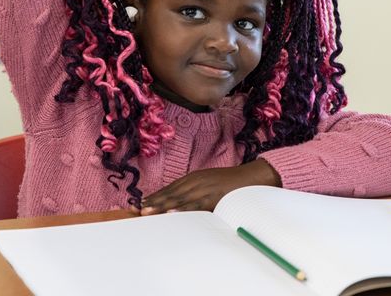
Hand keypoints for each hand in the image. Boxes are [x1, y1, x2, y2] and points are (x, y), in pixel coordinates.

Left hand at [140, 159, 281, 214]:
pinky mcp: (214, 197)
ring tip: (146, 212)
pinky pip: (196, 206)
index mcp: (195, 178)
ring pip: (180, 199)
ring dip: (162, 206)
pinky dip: (183, 209)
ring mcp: (205, 189)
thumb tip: (178, 205)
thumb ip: (195, 193)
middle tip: (136, 210)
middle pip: (171, 193)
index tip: (139, 204)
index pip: (170, 189)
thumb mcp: (210, 185)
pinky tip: (172, 214)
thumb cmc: (232, 184)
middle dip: (153, 202)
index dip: (155, 197)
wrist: (254, 177)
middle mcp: (197, 181)